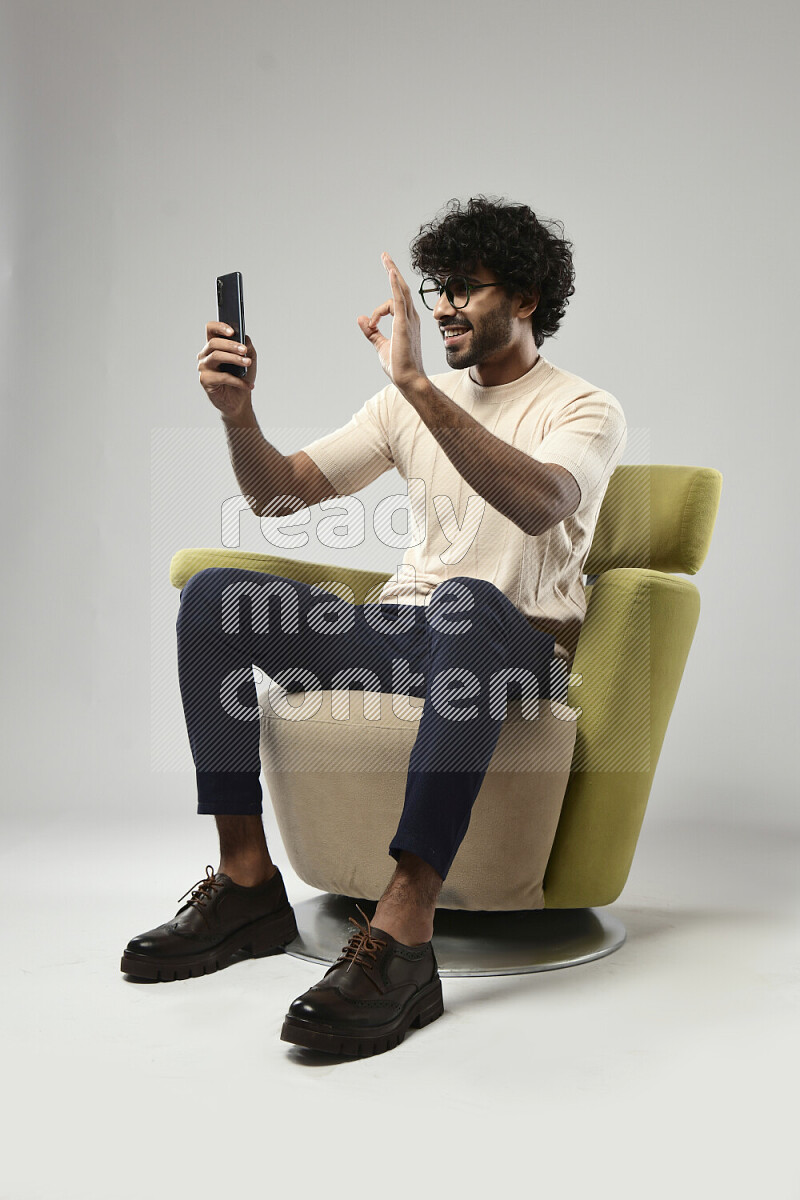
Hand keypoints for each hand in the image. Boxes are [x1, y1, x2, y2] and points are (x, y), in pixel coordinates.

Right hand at [197, 322, 256, 419]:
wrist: (240, 399)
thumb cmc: (242, 376)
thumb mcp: (249, 358)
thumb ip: (247, 346)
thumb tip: (244, 340)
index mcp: (214, 345)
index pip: (211, 329)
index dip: (219, 327)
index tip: (232, 331)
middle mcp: (205, 354)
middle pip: (214, 343)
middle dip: (231, 345)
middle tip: (244, 350)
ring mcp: (203, 367)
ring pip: (216, 356)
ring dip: (234, 359)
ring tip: (248, 363)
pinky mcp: (205, 380)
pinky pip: (222, 377)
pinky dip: (237, 381)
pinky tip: (248, 385)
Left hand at [357, 252, 425, 392]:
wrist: (408, 380)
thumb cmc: (399, 366)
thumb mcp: (381, 345)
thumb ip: (371, 332)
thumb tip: (361, 318)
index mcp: (406, 322)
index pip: (393, 304)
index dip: (377, 311)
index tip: (371, 324)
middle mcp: (410, 318)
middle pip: (402, 289)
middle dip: (393, 271)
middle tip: (384, 256)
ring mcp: (408, 320)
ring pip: (400, 291)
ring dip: (392, 273)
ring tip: (384, 258)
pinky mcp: (403, 325)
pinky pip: (399, 300)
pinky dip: (395, 286)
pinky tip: (390, 272)